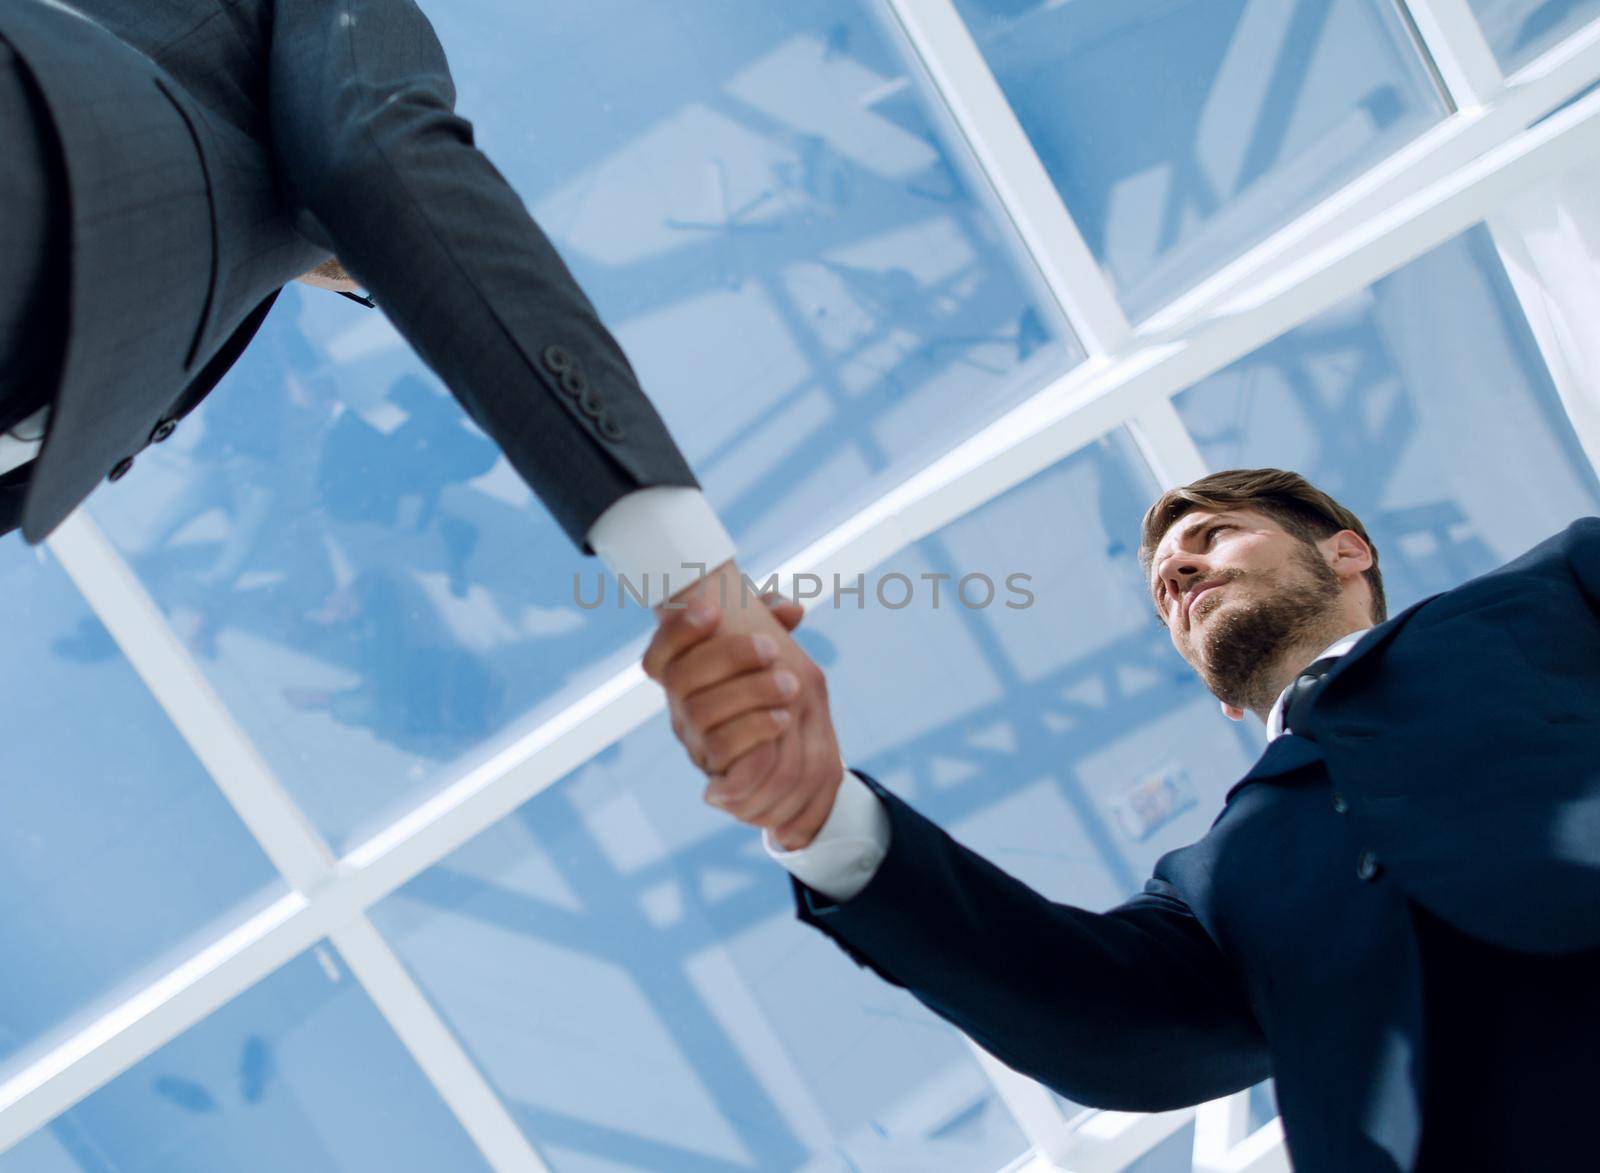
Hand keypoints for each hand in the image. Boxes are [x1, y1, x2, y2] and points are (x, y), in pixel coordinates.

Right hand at [647, 563, 843, 849]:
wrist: (782, 744)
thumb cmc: (763, 678)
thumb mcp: (767, 643)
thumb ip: (772, 618)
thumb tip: (788, 609)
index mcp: (682, 670)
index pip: (659, 652)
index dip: (677, 630)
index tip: (714, 610)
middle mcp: (679, 703)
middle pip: (681, 677)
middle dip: (728, 655)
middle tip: (772, 647)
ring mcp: (693, 736)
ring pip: (701, 712)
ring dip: (749, 693)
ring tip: (791, 684)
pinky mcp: (714, 766)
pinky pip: (721, 750)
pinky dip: (754, 730)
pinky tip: (783, 718)